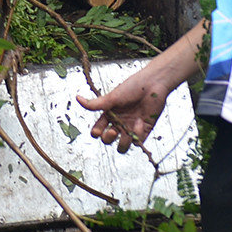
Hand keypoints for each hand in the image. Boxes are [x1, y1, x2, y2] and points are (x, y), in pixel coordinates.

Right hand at [75, 30, 200, 151]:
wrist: (154, 84)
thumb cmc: (133, 87)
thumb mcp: (112, 96)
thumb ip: (95, 103)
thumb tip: (77, 98)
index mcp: (109, 115)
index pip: (98, 130)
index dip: (97, 133)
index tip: (98, 131)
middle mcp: (119, 123)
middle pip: (109, 140)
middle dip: (109, 138)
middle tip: (114, 131)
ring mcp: (131, 128)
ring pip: (123, 146)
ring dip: (123, 142)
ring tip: (127, 132)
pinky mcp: (144, 131)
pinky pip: (138, 141)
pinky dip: (138, 135)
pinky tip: (140, 122)